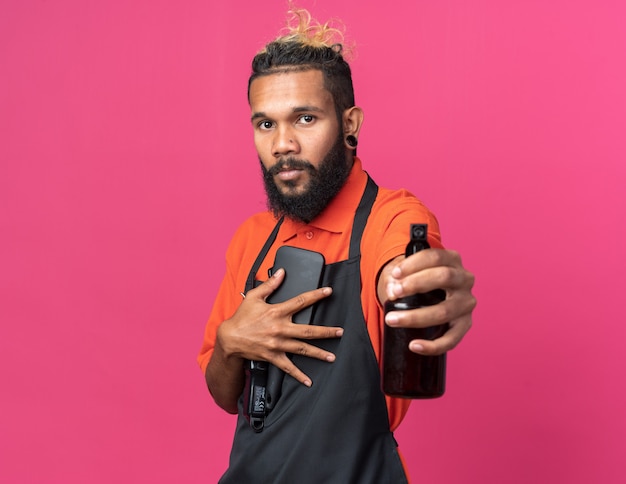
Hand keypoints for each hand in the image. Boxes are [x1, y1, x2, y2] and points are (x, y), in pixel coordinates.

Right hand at [217, 268, 341, 386]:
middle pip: (308, 330)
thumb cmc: (242, 317)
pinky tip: (309, 381)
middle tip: (340, 332)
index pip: (301, 301)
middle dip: (326, 332)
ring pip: (303, 349)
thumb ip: (270, 284)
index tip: (329, 292)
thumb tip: (282, 272)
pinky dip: (299, 375)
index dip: (316, 295)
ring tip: (332, 356)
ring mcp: (278, 344)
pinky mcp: (273, 357)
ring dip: (319, 353)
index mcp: (277, 311)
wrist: (229, 338)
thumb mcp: (254, 297)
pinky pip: (288, 367)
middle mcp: (280, 328)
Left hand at [378, 249, 475, 354]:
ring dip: (416, 317)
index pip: (436, 256)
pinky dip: (433, 345)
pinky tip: (414, 345)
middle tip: (394, 292)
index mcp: (452, 260)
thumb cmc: (417, 280)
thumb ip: (396, 279)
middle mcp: (464, 279)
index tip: (395, 273)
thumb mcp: (407, 273)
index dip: (414, 264)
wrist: (428, 295)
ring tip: (393, 319)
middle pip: (444, 277)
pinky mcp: (465, 324)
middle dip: (416, 284)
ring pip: (445, 311)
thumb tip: (392, 292)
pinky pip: (452, 339)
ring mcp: (466, 303)